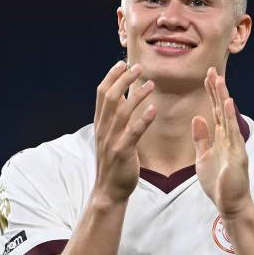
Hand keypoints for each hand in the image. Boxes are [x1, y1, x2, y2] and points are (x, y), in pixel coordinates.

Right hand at [93, 61, 155, 202]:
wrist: (109, 190)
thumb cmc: (114, 164)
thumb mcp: (110, 139)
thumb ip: (113, 120)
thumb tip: (121, 100)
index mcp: (100, 124)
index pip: (102, 94)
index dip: (111, 77)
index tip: (122, 63)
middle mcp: (103, 129)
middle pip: (111, 97)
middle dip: (124, 79)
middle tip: (139, 67)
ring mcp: (112, 141)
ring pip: (122, 111)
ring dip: (137, 95)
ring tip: (151, 84)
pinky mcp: (122, 152)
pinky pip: (133, 132)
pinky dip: (143, 119)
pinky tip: (153, 109)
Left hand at [192, 67, 252, 217]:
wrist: (229, 203)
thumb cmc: (218, 182)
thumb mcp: (203, 157)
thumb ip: (201, 138)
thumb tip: (197, 118)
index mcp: (220, 138)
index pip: (214, 111)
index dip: (210, 94)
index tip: (206, 76)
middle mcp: (229, 138)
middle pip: (221, 109)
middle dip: (216, 90)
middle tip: (211, 69)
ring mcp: (235, 145)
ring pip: (227, 117)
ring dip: (223, 98)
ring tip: (219, 80)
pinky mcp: (238, 154)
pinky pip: (233, 133)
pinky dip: (229, 118)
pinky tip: (226, 103)